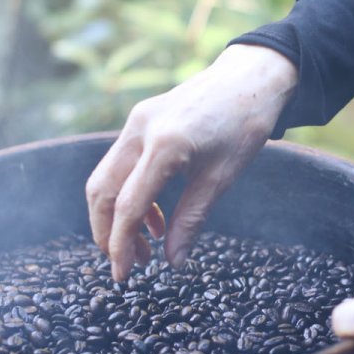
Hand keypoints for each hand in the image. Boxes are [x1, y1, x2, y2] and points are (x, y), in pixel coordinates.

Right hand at [86, 44, 297, 280]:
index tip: (123, 276)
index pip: (128, 205)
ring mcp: (137, 120)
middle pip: (102, 190)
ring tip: (145, 245)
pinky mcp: (140, 117)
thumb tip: (173, 261)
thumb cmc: (244, 125)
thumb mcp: (221, 178)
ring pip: (106, 176)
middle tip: (128, 264)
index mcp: (164, 145)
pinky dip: (128, 192)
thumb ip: (191, 220)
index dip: (120, 246)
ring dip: (116, 214)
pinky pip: (121, 161)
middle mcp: (140, 129)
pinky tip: (152, 216)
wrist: (251, 77)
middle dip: (107, 232)